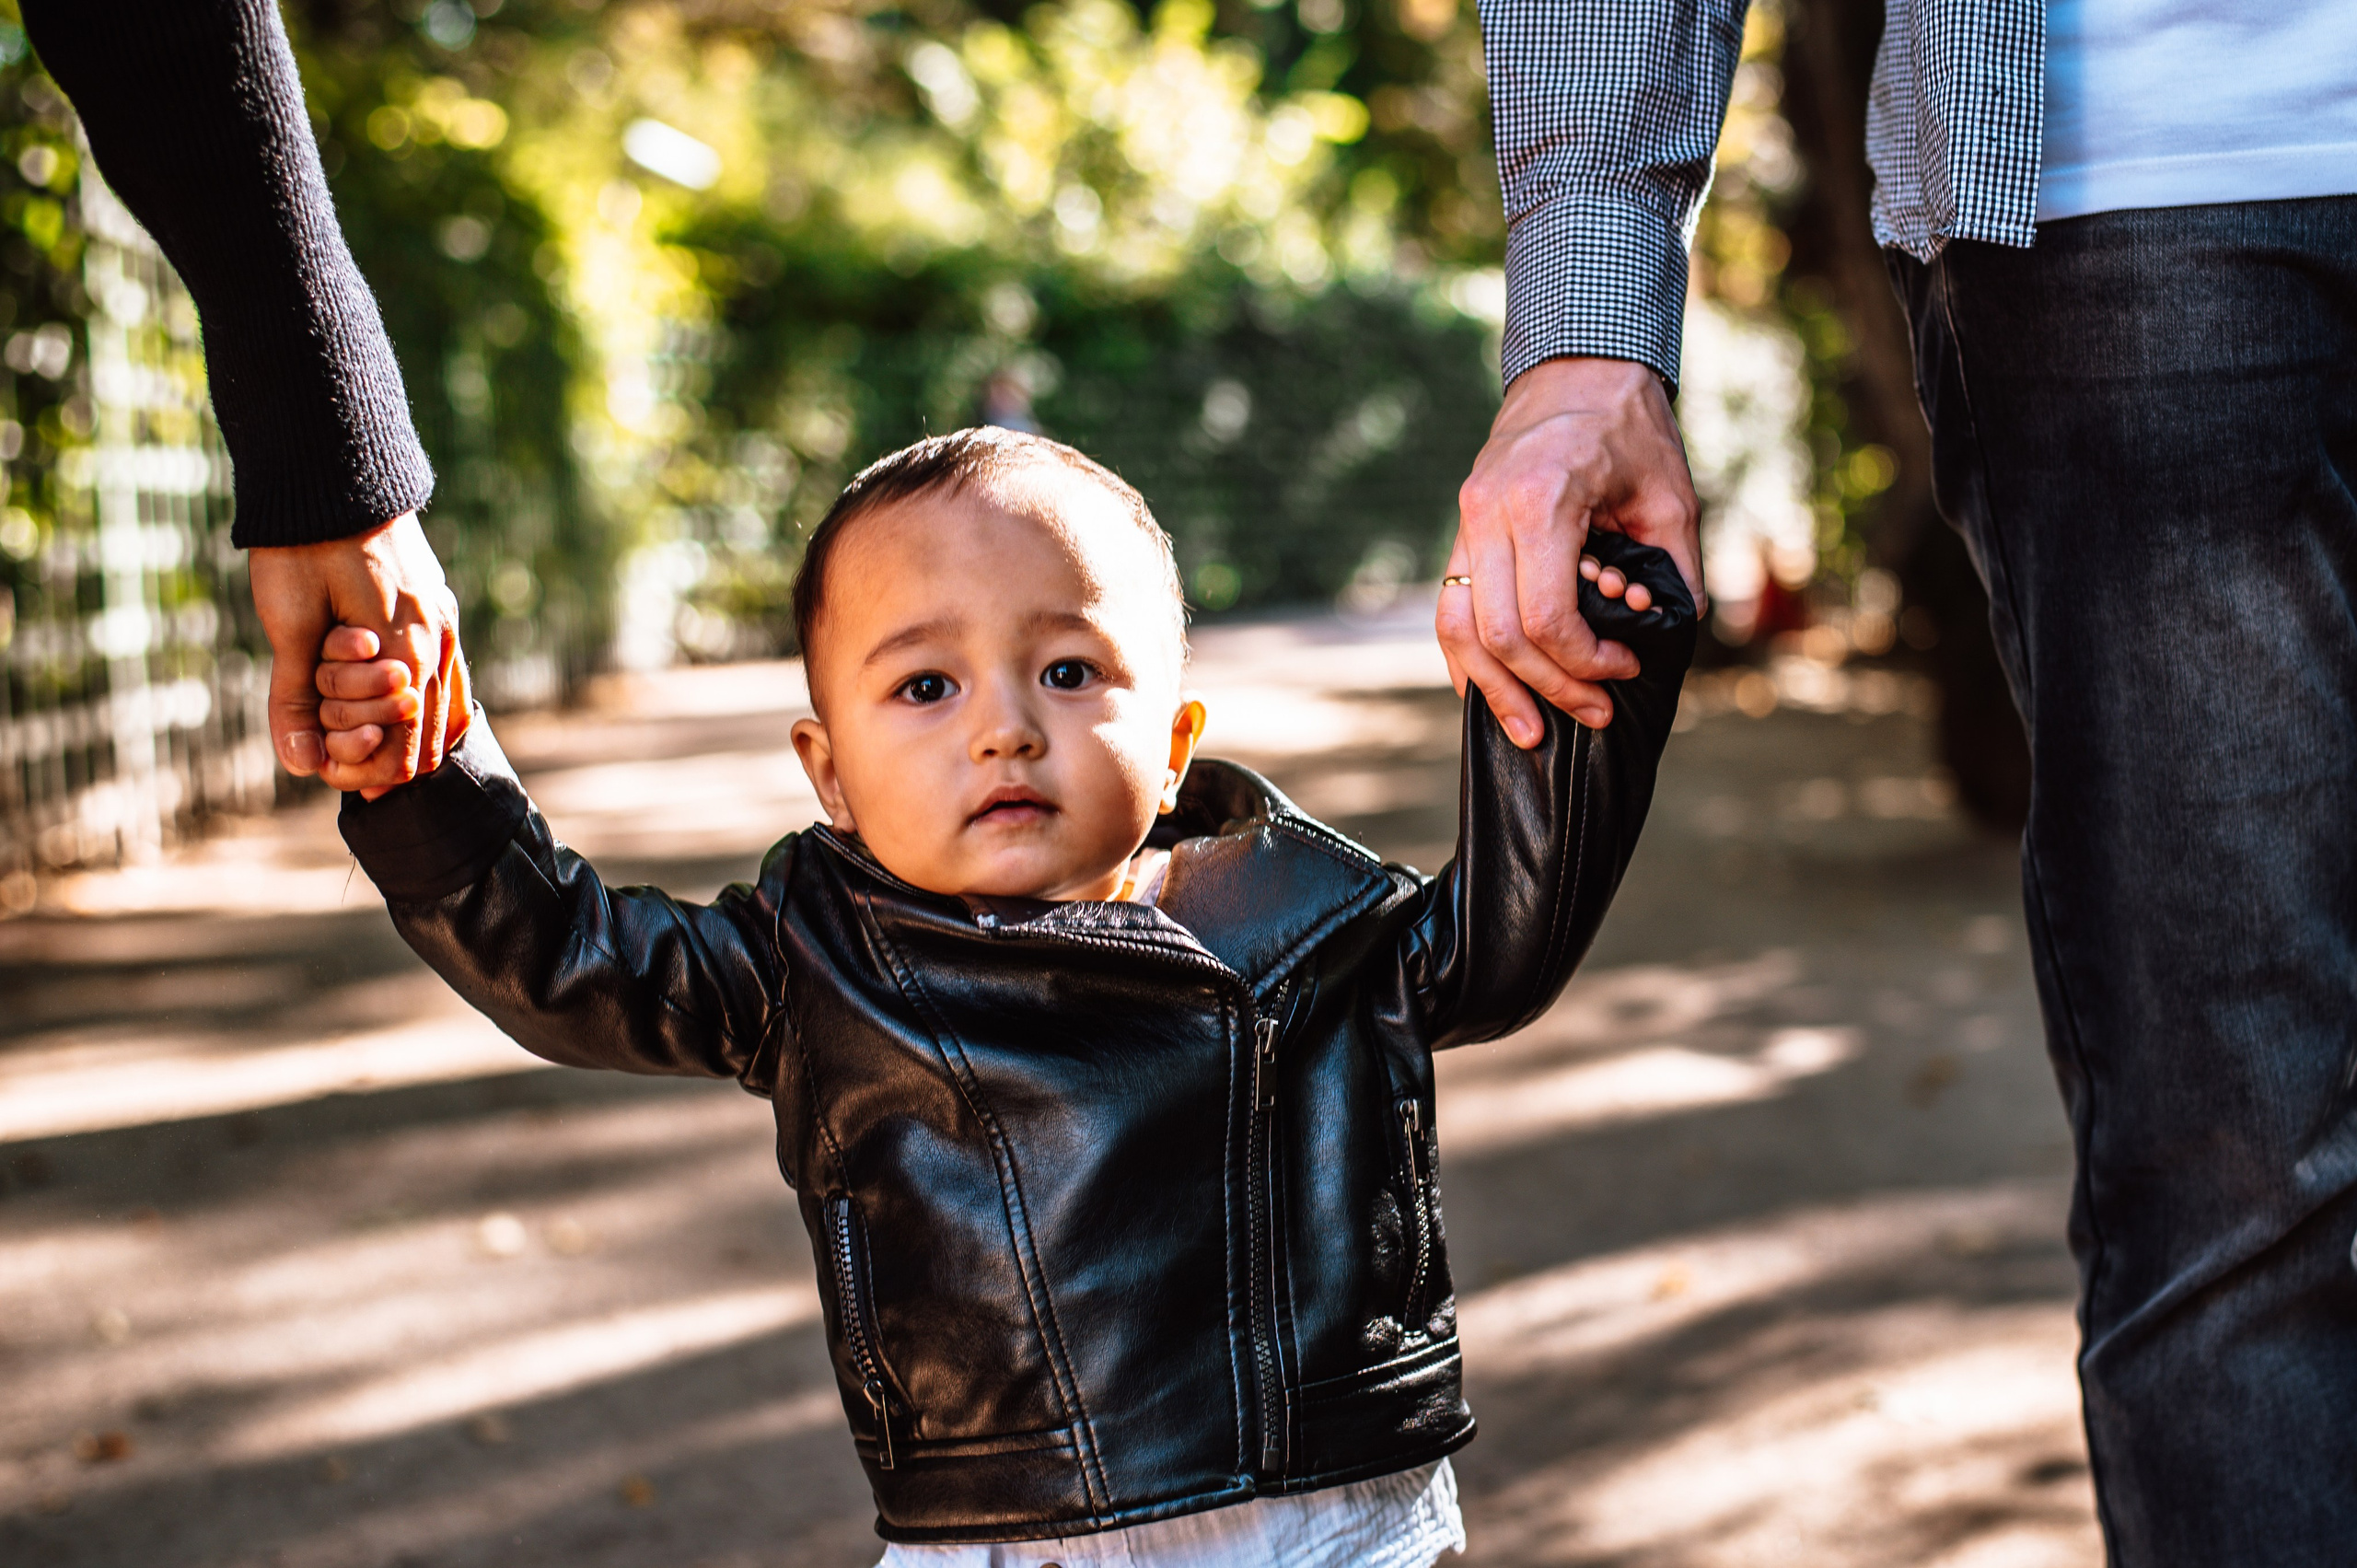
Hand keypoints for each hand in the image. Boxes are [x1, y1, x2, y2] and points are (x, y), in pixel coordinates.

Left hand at [247, 513, 468, 792]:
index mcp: (404, 646)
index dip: (365, 769)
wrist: (328, 472)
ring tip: (357, 732)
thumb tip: (299, 762)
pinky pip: (447, 673)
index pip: (405, 743)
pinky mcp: (435, 603)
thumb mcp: (287, 623)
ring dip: (402, 727)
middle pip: (428, 732)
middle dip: (379, 751)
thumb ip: (296, 696)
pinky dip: (423, 701)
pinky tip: (398, 708)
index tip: (324, 767)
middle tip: (330, 748)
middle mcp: (436, 637)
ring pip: (445, 705)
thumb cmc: (301, 547)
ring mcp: (442, 618)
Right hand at [1444, 356, 1703, 744]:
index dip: (1585, 663)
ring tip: (1531, 733)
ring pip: (1457, 629)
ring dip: (1494, 689)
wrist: (1577, 368)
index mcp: (1540, 501)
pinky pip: (1448, 608)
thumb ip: (1674, 569)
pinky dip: (1468, 658)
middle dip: (1549, 687)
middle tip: (1596, 713)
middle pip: (1499, 635)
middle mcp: (1487, 513)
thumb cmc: (1630, 428)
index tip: (1625, 667)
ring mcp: (1465, 520)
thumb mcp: (1671, 496)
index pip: (1545, 617)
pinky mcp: (1460, 529)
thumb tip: (1673, 635)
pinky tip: (1491, 692)